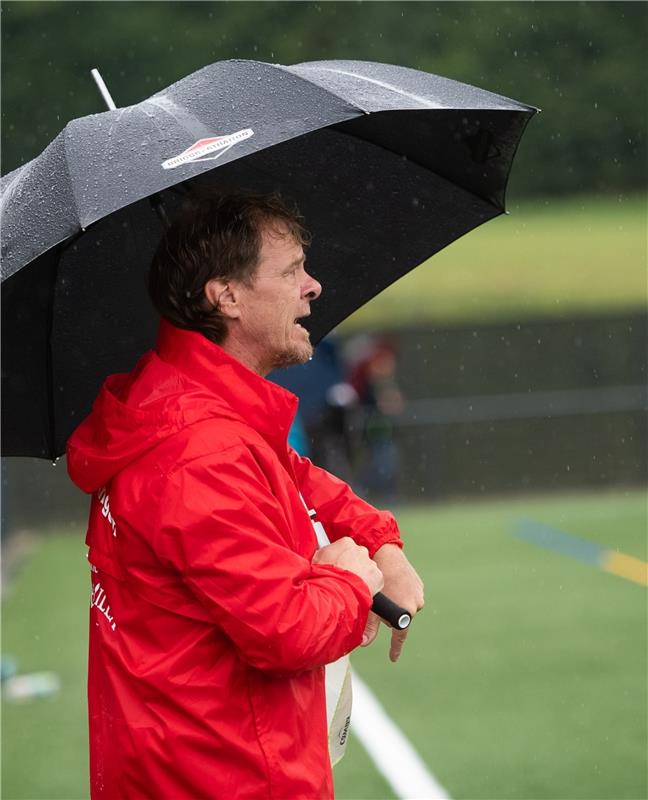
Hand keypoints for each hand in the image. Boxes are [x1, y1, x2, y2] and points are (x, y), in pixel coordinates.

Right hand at [312, 537, 383, 596]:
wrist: (335, 591)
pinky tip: (359, 590)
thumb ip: (324, 552)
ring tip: (350, 586)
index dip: (341, 558)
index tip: (338, 565)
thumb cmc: (324, 575)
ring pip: (367, 568)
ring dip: (361, 576)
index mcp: (346, 543)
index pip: (346, 548)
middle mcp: (361, 550)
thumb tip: (322, 554)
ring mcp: (370, 563)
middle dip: (353, 566)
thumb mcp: (317, 558)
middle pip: (358, 557)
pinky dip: (369, 585)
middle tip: (344, 577)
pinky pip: (374, 580)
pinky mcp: (377, 576)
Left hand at [362, 544, 423, 661]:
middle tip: (380, 599)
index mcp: (405, 611)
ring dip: (396, 601)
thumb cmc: (378, 577)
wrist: (386, 552)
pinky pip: (409, 594)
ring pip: (404, 605)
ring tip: (386, 589)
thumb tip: (363, 644)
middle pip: (399, 618)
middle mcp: (416, 604)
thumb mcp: (372, 603)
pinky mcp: (419, 584)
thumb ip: (369, 626)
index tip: (392, 658)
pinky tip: (392, 583)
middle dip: (390, 614)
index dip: (395, 648)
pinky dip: (400, 592)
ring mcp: (419, 593)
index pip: (400, 635)